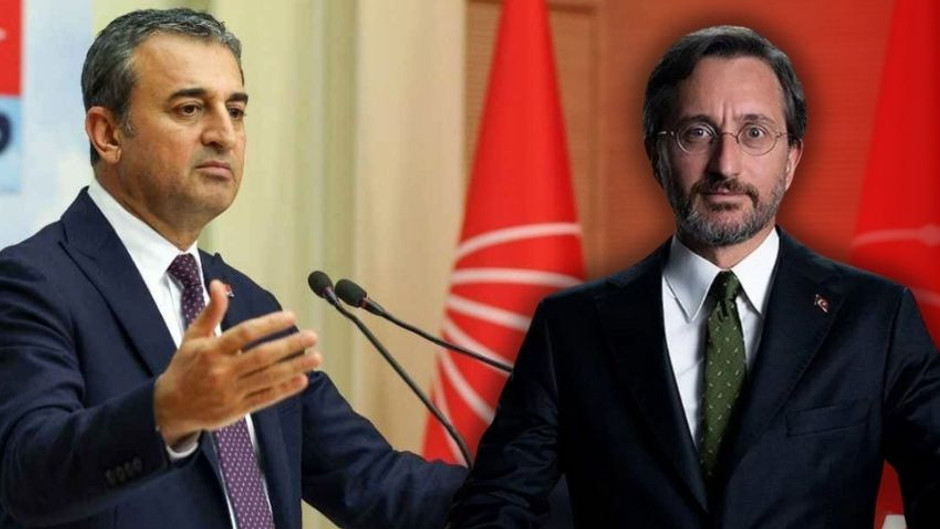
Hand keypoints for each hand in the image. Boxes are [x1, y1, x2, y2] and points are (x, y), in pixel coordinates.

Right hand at [154, 280, 320, 445]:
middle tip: (312, 336)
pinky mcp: (237, 410)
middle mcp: (222, 371)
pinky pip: (265, 398)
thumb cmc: (185, 367)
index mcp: (211, 350)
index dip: (270, 324)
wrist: (170, 407)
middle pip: (262, 356)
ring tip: (316, 357)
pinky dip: (285, 389)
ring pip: (268, 378)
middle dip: (290, 345)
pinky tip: (303, 380)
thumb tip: (217, 284)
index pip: (245, 333)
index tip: (291, 316)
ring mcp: (230, 392)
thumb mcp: (193, 337)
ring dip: (295, 367)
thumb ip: (211, 312)